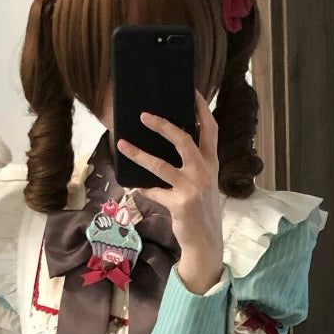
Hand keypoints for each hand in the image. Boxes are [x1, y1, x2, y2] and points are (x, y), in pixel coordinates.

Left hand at [116, 91, 222, 294]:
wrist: (206, 242)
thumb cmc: (201, 209)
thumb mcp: (204, 182)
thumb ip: (193, 163)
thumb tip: (167, 142)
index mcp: (211, 162)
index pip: (210, 129)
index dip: (201, 108)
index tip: (191, 91)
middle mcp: (204, 171)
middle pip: (184, 139)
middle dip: (163, 125)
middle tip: (144, 115)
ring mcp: (193, 188)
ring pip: (161, 165)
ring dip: (139, 154)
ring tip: (122, 144)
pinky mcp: (180, 204)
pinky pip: (154, 191)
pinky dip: (143, 188)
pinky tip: (134, 185)